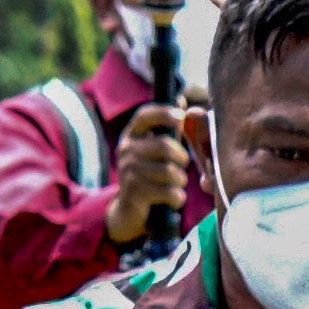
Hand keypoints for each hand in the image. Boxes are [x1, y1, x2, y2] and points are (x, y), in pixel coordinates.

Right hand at [102, 102, 191, 245]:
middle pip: (164, 146)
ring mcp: (128, 172)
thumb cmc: (149, 174)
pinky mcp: (134, 193)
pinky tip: (173, 199)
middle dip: (182, 158)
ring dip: (180, 181)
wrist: (128, 209)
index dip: (163, 113)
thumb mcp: (155, 150)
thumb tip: (180, 99)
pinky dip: (177, 198)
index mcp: (131, 136)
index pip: (144, 116)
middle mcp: (126, 151)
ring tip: (177, 184)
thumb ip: (168, 128)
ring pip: (169, 172)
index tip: (180, 116)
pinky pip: (168, 192)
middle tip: (182, 166)